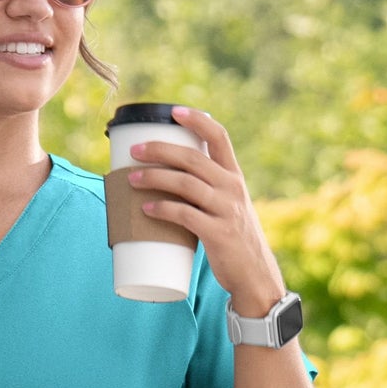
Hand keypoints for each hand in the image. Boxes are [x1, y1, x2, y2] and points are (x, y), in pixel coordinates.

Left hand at [126, 105, 287, 317]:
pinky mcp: (218, 233)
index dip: (197, 120)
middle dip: (160, 150)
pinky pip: (185, 215)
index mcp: (234, 176)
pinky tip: (146, 208)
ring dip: (154, 178)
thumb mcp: (229, 207)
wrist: (255, 275)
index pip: (219, 136)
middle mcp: (232, 187)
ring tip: (131, 179)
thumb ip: (206, 192)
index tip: (174, 111)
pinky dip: (163, 209)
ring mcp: (226, 210)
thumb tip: (164, 182)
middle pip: (192, 158)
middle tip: (134, 151)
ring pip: (185, 184)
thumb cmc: (233, 240)